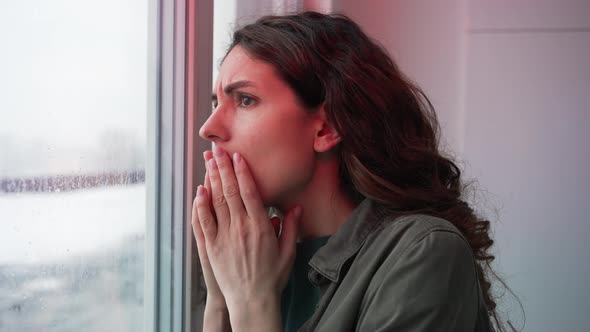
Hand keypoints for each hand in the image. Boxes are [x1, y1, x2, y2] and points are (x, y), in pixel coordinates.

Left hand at [195, 146, 301, 325]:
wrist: (253, 301)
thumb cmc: (272, 277)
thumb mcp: (288, 252)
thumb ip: (291, 227)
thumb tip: (296, 207)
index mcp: (260, 226)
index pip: (249, 192)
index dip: (242, 172)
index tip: (237, 156)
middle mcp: (241, 228)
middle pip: (229, 191)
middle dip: (223, 168)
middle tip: (217, 150)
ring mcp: (224, 237)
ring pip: (215, 202)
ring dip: (211, 180)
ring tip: (208, 162)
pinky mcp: (211, 247)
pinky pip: (204, 222)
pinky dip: (201, 205)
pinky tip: (199, 191)